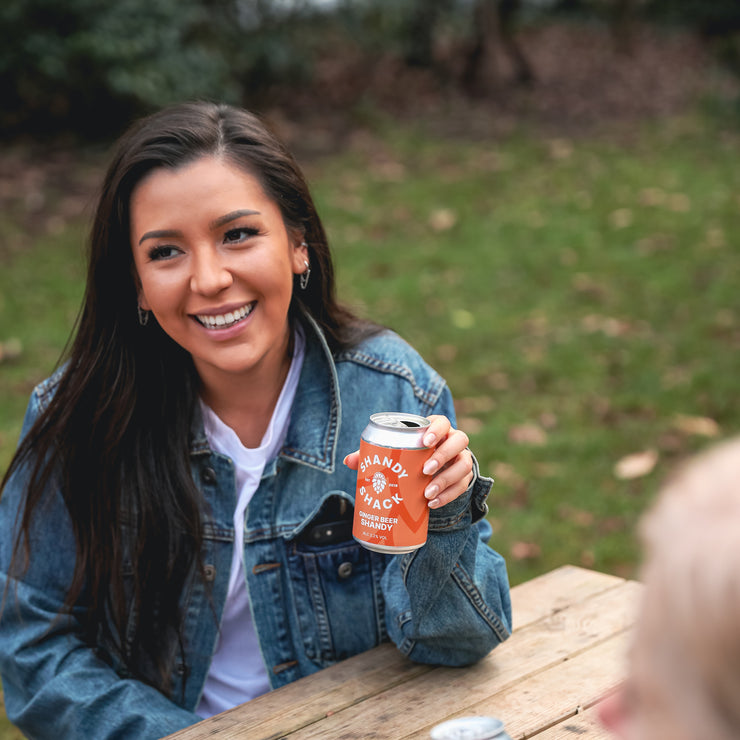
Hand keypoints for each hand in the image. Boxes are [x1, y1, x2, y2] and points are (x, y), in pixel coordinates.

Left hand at [343, 415, 472, 509]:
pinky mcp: (464, 478)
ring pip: (464, 464)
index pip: (442, 421)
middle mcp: (453, 441)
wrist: (431, 470)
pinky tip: (433, 503)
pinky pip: (463, 485)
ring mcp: (461, 459)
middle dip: (442, 456)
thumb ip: (374, 454)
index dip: (437, 429)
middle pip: (458, 441)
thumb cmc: (409, 455)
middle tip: (424, 470)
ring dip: (447, 479)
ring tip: (427, 493)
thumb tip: (348, 461)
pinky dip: (449, 496)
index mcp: (436, 429)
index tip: (425, 441)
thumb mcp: (395, 452)